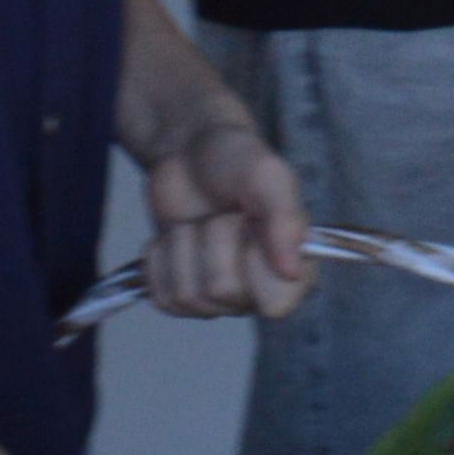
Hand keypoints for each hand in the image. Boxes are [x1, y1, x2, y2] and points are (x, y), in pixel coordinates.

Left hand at [128, 92, 312, 319]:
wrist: (189, 150)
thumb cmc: (236, 162)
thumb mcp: (267, 176)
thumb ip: (285, 219)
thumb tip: (292, 271)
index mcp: (291, 269)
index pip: (275, 304)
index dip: (254, 265)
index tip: (250, 225)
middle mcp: (257, 291)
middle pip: (221, 290)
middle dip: (214, 239)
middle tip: (225, 214)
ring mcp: (216, 297)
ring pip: (187, 295)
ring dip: (185, 245)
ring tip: (201, 222)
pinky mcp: (179, 294)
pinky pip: (161, 296)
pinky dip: (161, 257)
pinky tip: (179, 235)